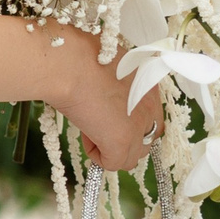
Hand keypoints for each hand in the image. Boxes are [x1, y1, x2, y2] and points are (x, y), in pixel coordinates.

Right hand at [56, 38, 163, 171]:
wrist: (68, 63)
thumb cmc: (78, 54)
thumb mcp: (107, 59)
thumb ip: (116, 76)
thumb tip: (103, 82)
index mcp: (148, 85)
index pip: (151, 116)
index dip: (128, 119)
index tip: (106, 110)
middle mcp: (150, 108)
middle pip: (146, 140)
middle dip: (124, 138)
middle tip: (99, 123)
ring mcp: (138, 127)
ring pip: (131, 157)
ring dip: (112, 149)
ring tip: (90, 130)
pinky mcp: (121, 142)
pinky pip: (112, 163)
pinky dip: (96, 154)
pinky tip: (84, 135)